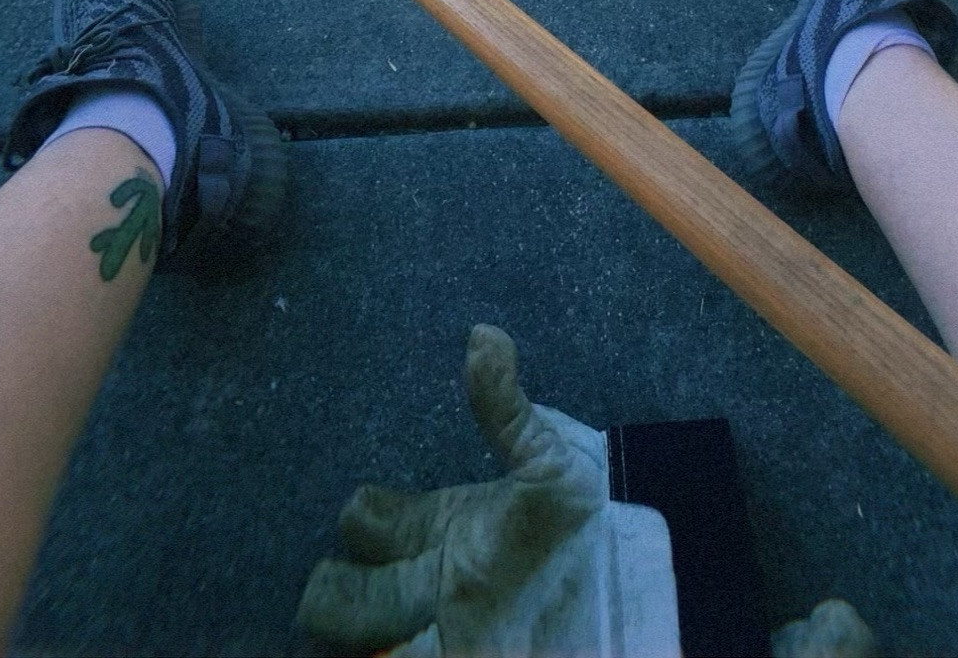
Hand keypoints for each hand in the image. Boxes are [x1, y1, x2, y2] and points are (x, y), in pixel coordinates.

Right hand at [297, 325, 677, 655]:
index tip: (362, 512)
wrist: (631, 590)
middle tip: (328, 591)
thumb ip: (508, 407)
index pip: (373, 522)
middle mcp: (436, 580)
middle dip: (331, 593)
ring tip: (327, 618)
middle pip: (352, 591)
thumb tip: (482, 332)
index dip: (361, 518)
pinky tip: (377, 652)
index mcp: (448, 524)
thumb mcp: (552, 458)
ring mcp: (448, 629)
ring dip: (342, 629)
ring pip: (365, 635)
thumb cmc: (591, 518)